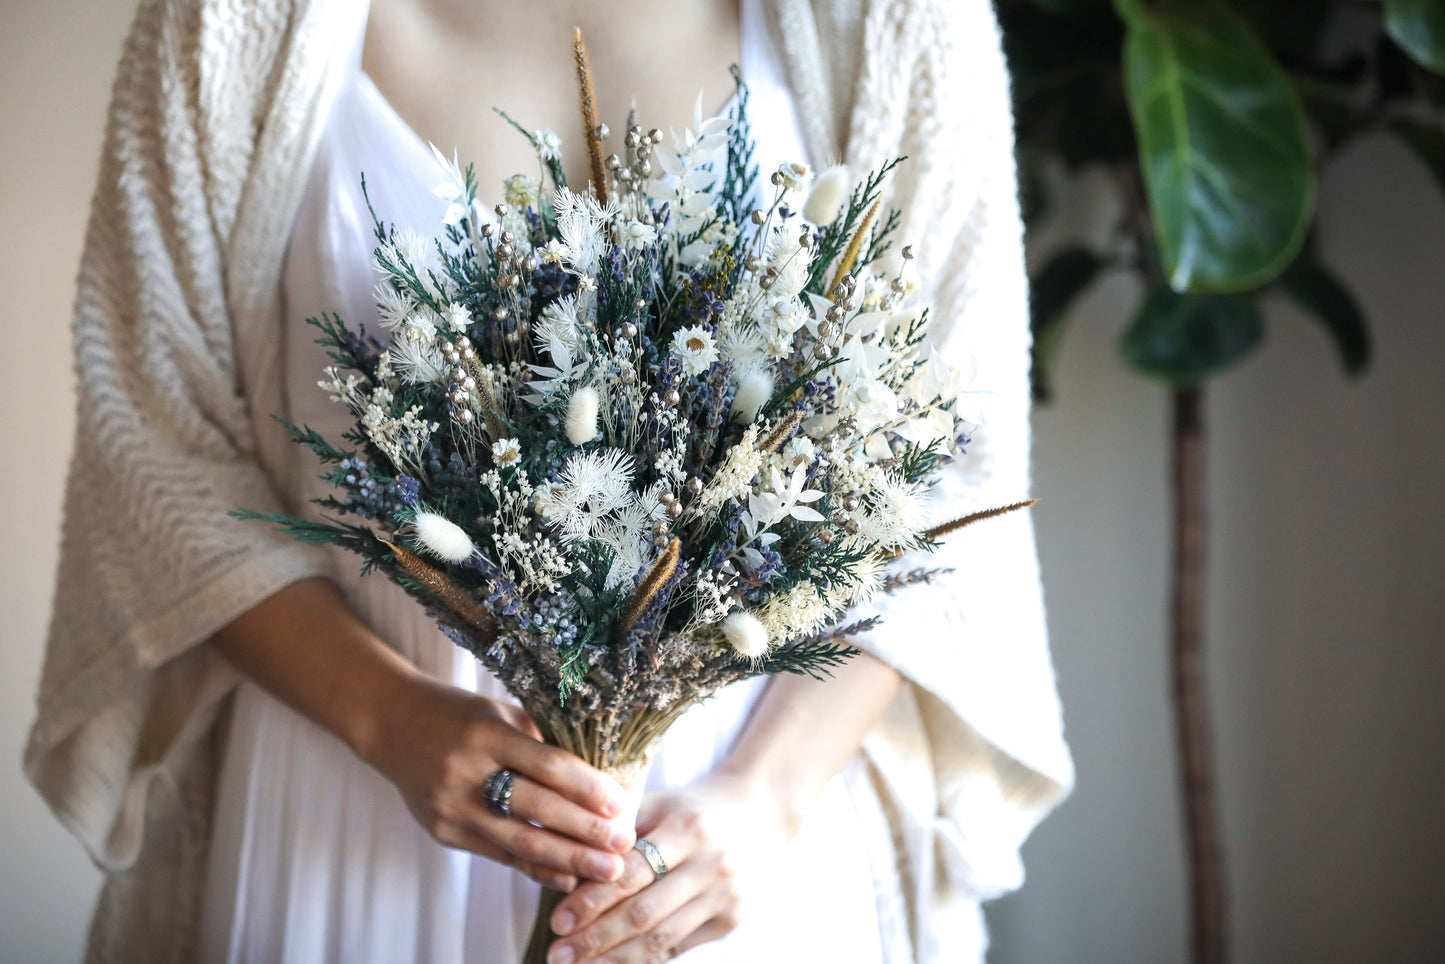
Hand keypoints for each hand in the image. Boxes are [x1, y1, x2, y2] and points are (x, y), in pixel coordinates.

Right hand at [361, 674, 636, 891]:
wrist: (391, 723)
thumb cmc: (459, 715)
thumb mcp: (501, 715)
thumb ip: (541, 742)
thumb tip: (598, 777)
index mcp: (487, 734)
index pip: (547, 765)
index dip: (587, 788)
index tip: (620, 805)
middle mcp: (467, 773)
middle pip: (537, 809)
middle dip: (586, 832)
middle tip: (624, 847)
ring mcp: (452, 807)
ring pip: (520, 841)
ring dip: (568, 860)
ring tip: (606, 871)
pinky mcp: (444, 832)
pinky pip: (499, 855)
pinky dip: (535, 868)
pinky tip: (567, 876)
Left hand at [544, 771, 788, 962]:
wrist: (761, 812)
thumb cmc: (696, 807)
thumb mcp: (661, 802)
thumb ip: (619, 830)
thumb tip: (567, 867)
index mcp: (688, 829)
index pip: (632, 873)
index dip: (592, 900)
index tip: (559, 920)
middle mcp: (711, 864)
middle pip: (643, 913)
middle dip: (595, 937)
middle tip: (558, 953)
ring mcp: (725, 896)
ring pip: (660, 939)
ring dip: (614, 958)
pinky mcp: (732, 920)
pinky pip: (679, 948)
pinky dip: (643, 960)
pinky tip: (614, 963)